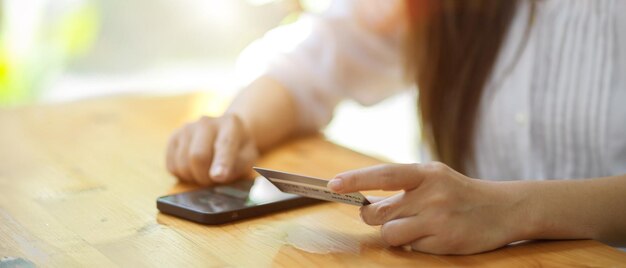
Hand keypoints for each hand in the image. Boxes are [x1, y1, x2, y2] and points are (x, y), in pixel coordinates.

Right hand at [166, 114, 258, 184]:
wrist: (225, 133)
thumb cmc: (238, 149)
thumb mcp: (248, 157)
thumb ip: (237, 166)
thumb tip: (218, 177)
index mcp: (230, 124)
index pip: (224, 144)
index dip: (221, 162)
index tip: (218, 176)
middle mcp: (206, 122)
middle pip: (198, 156)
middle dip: (205, 177)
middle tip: (213, 181)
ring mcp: (187, 128)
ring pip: (182, 164)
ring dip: (194, 177)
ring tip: (205, 172)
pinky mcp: (173, 138)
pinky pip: (172, 166)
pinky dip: (183, 174)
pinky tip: (194, 168)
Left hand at [327, 162, 525, 254]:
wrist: (505, 209)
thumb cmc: (459, 192)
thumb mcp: (435, 178)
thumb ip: (403, 187)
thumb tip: (365, 203)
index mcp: (427, 173)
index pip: (384, 175)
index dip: (356, 179)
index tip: (333, 184)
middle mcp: (432, 194)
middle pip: (379, 212)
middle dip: (374, 217)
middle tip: (387, 215)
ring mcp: (438, 219)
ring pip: (390, 234)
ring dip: (394, 234)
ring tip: (414, 226)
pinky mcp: (445, 241)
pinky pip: (410, 248)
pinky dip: (415, 244)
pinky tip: (433, 236)